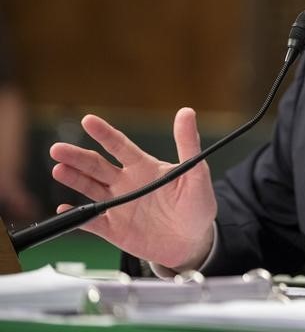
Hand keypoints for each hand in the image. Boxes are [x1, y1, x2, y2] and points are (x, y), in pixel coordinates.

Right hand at [49, 107, 216, 270]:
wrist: (193, 242)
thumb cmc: (197, 205)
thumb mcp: (196, 173)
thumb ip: (188, 144)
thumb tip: (187, 112)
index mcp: (144, 167)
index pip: (120, 146)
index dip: (104, 133)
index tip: (88, 120)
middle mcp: (127, 183)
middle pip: (97, 166)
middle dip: (77, 157)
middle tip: (58, 149)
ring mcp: (119, 206)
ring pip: (90, 189)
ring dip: (74, 179)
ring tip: (59, 169)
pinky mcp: (115, 229)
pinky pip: (92, 222)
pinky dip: (78, 217)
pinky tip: (65, 209)